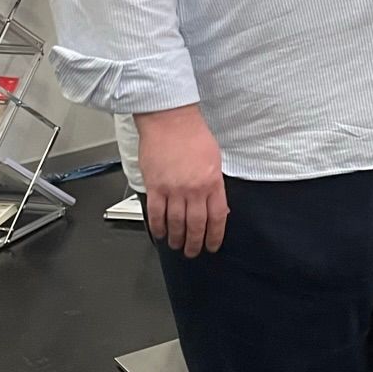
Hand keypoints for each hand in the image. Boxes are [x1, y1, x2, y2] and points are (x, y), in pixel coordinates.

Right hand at [137, 105, 228, 257]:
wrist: (170, 120)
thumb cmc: (193, 134)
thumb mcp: (215, 160)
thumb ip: (215, 185)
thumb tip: (216, 206)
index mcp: (212, 183)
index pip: (217, 218)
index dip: (215, 236)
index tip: (212, 245)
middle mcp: (194, 189)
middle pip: (196, 225)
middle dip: (195, 243)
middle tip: (193, 252)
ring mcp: (173, 189)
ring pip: (176, 223)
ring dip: (176, 238)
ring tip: (176, 245)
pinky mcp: (155, 186)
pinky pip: (156, 213)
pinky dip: (158, 227)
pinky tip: (160, 233)